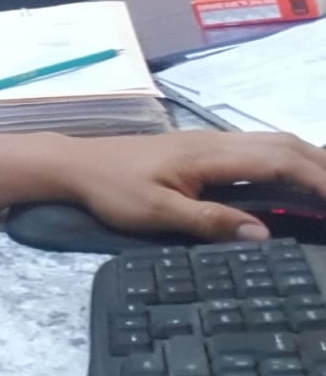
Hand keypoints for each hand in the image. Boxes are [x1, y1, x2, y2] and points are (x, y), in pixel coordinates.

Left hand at [56, 130, 325, 240]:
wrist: (75, 164)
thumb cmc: (111, 189)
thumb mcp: (156, 212)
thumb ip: (208, 221)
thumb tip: (262, 234)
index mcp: (210, 155)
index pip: (279, 162)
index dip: (318, 180)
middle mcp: (215, 141)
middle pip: (285, 145)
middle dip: (323, 167)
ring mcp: (209, 142)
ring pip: (273, 142)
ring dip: (309, 160)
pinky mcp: (202, 150)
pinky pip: (258, 148)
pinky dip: (288, 160)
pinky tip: (295, 177)